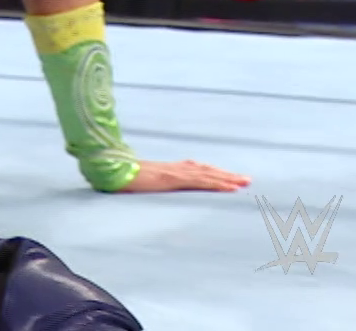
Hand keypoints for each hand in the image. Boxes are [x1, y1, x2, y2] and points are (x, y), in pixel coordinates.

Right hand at [115, 159, 249, 193]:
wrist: (109, 172)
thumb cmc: (121, 179)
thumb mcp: (141, 183)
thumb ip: (151, 184)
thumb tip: (152, 188)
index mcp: (169, 169)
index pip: (197, 169)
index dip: (214, 173)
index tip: (230, 178)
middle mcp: (175, 168)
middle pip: (206, 170)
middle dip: (226, 175)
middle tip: (246, 180)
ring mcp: (174, 172)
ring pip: (207, 175)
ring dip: (227, 179)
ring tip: (243, 183)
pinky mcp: (173, 179)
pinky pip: (199, 182)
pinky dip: (217, 184)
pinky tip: (229, 188)